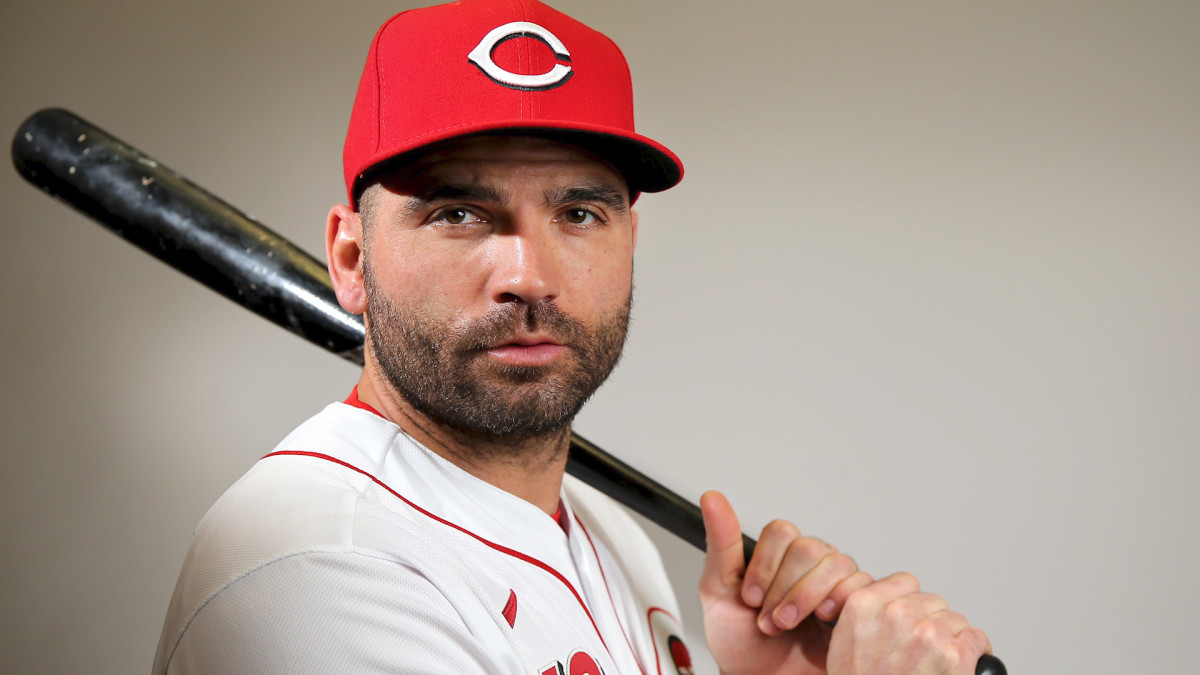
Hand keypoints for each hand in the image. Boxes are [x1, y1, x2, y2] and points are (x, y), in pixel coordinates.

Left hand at [698, 491, 871, 674]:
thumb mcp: (718, 591)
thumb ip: (721, 544)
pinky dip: (838, 605)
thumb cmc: (740, 640)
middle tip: (769, 619)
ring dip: (807, 599)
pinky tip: (822, 622)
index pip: (782, 532)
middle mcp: (809, 562)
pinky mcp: (855, 603)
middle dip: (784, 589)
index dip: (765, 565)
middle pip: (809, 548)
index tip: (750, 598)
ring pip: (837, 564)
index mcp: (777, 554)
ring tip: (788, 625)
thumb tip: (712, 498)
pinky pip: (861, 587)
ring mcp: (834, 582)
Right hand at [827, 572, 992, 673]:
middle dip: (931, 622)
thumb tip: (887, 605)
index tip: (911, 619)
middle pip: (933, 601)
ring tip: (936, 663)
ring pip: (956, 620)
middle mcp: (897, 613)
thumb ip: (866, 615)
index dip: (911, 603)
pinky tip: (960, 666)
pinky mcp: (955, 654)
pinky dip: (974, 653)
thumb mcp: (844, 643)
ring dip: (951, 639)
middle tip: (921, 651)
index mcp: (865, 605)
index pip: (905, 582)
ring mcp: (928, 632)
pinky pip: (977, 639)